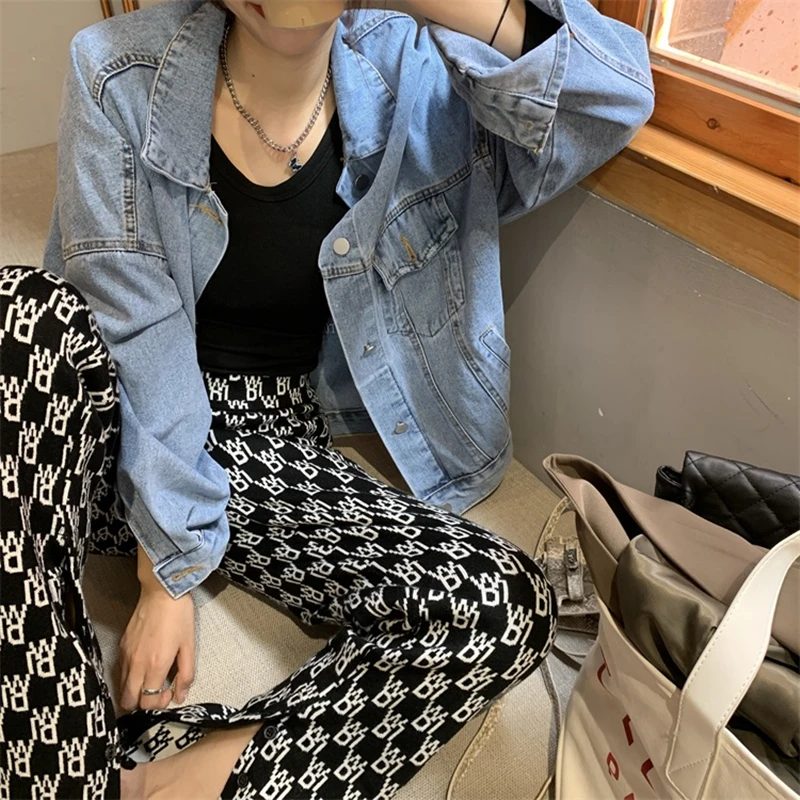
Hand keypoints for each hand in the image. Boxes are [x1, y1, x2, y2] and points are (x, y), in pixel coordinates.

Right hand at [119, 548, 195, 711]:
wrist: (161, 591)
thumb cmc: (179, 616)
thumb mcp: (189, 645)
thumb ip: (186, 673)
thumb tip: (181, 695)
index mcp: (155, 666)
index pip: (148, 703)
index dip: (159, 704)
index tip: (169, 693)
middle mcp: (136, 664)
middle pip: (128, 701)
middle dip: (142, 705)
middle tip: (158, 692)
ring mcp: (126, 655)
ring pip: (121, 688)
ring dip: (133, 692)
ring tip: (150, 681)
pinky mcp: (121, 646)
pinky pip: (120, 672)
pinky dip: (128, 678)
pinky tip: (142, 668)